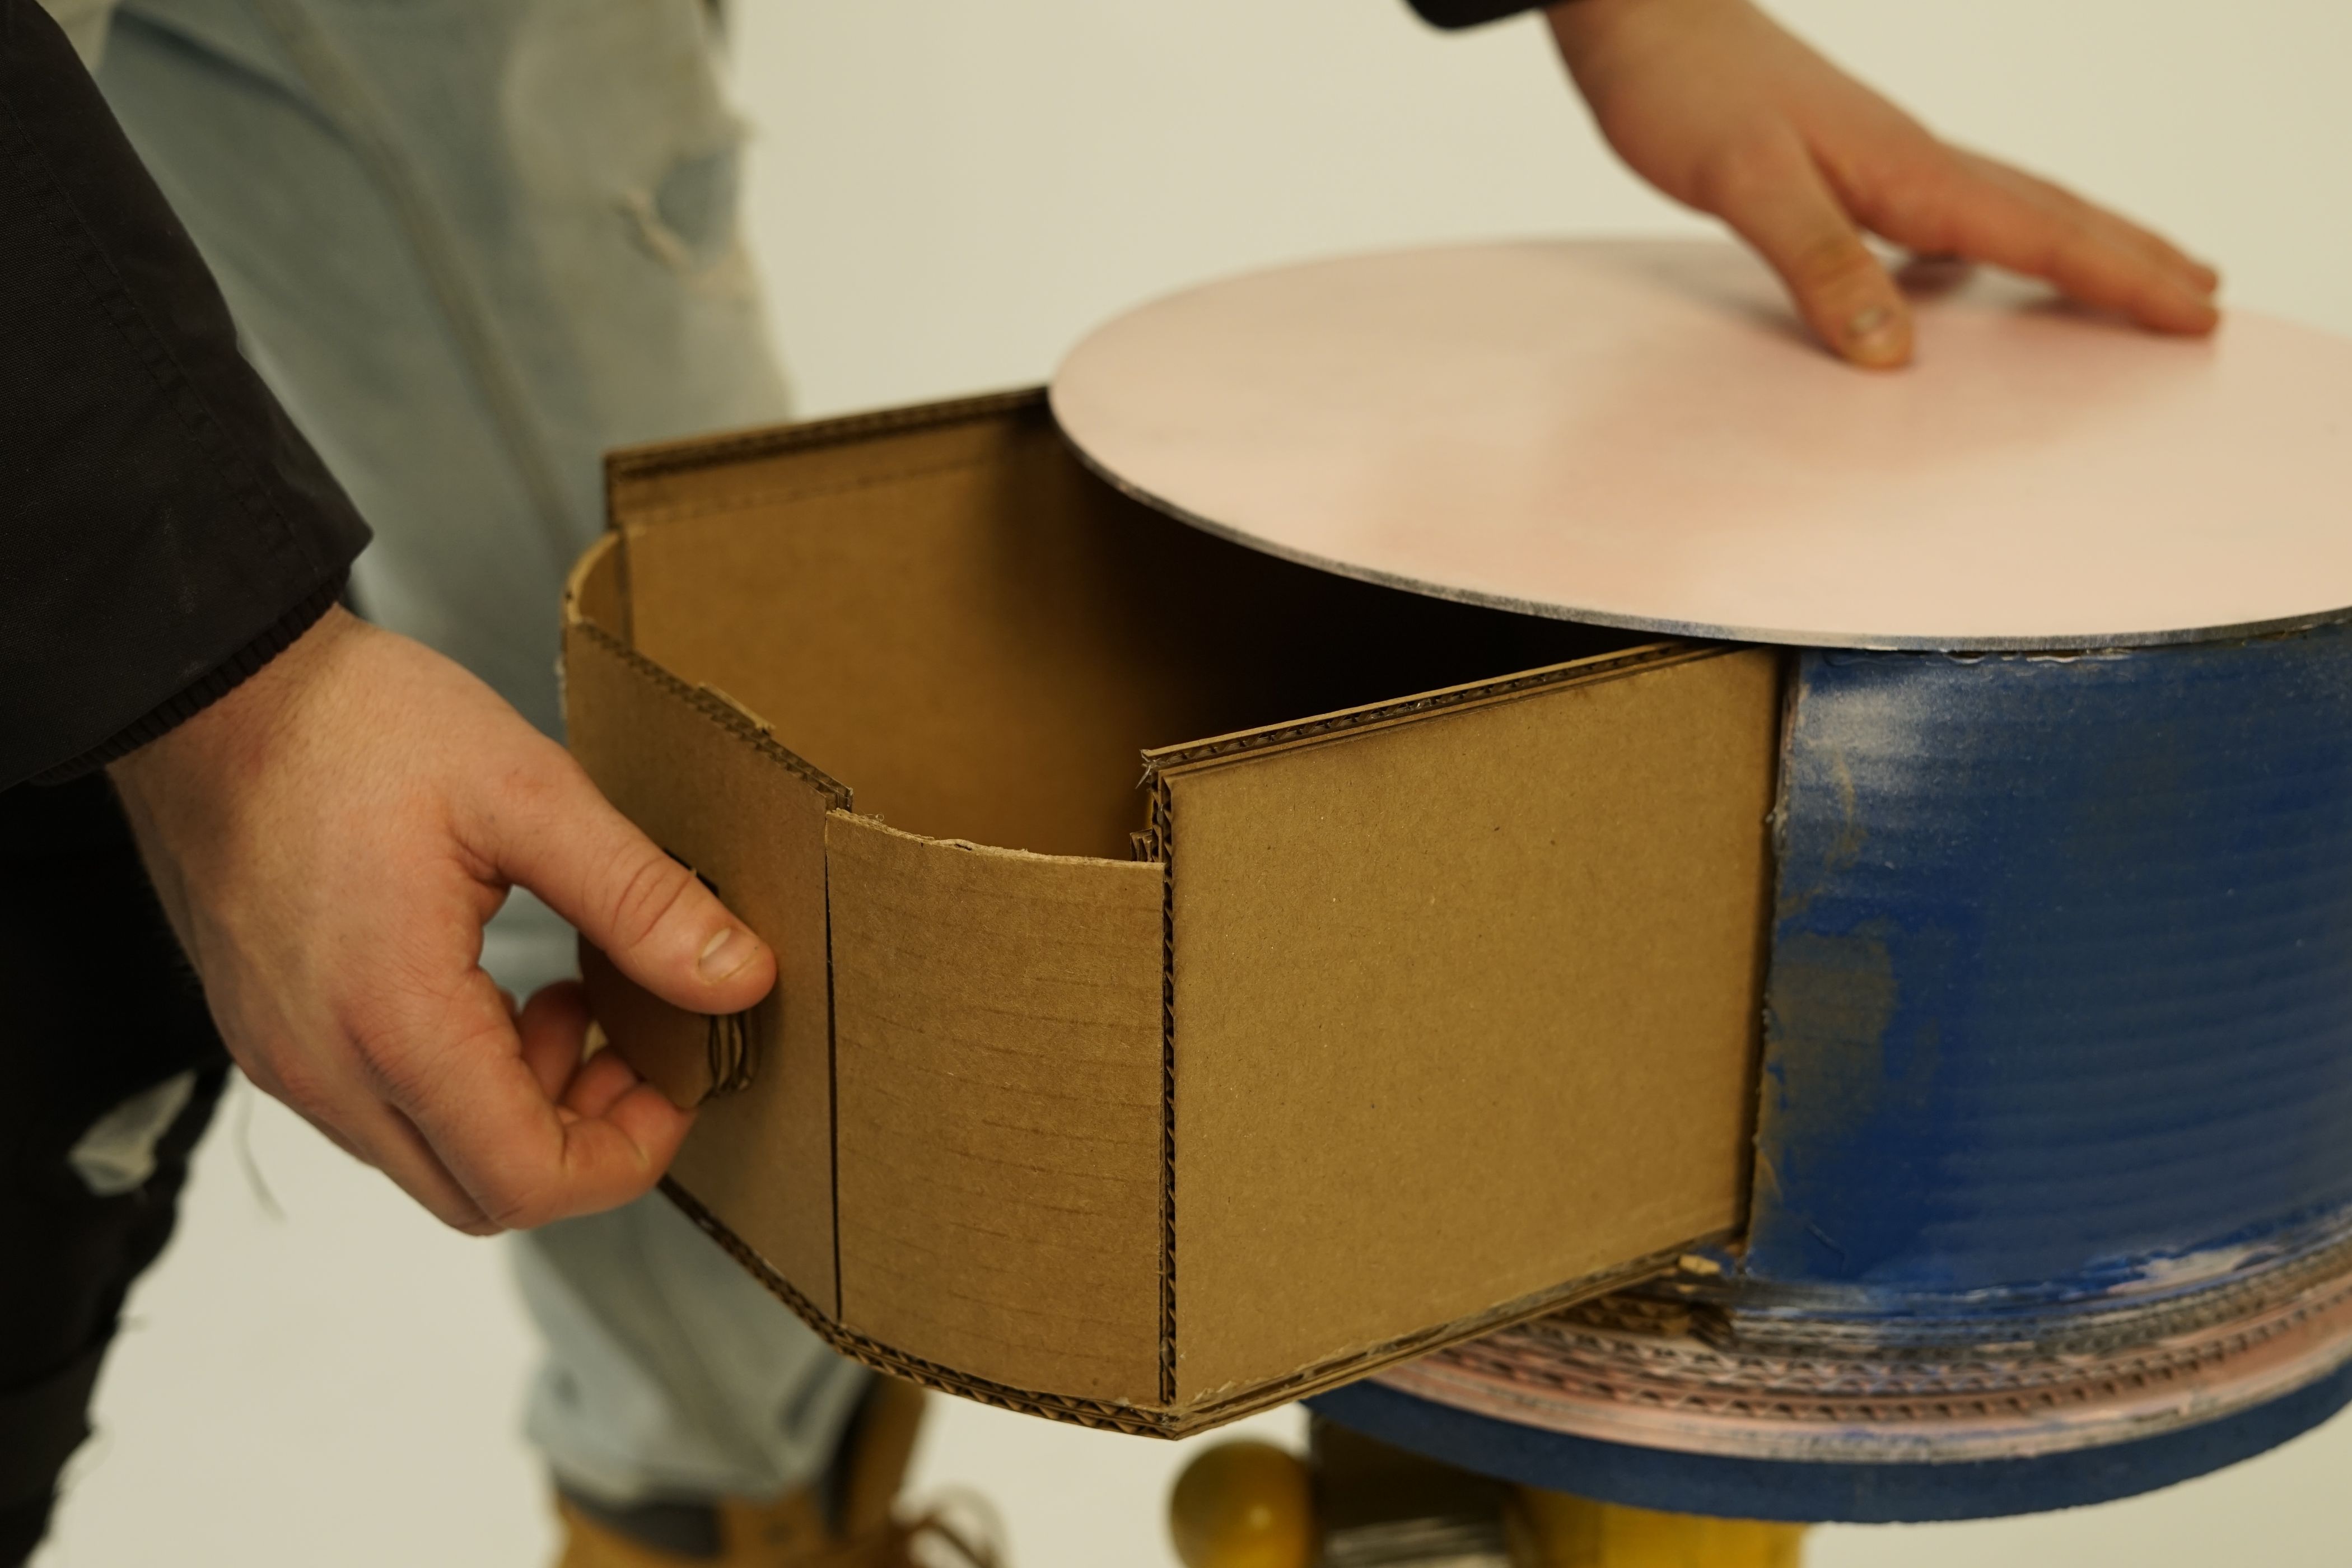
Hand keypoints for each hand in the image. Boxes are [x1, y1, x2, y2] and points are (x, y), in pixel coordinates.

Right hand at [109, 607, 776, 1233]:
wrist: (215, 686)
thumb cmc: (351, 726)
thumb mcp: (528, 794)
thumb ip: (640, 900)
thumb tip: (739, 977)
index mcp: (393, 1022)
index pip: (526, 1182)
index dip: (627, 1156)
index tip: (676, 1083)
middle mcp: (324, 1067)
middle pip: (481, 1192)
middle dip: (582, 1139)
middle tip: (635, 1045)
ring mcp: (287, 1057)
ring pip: (431, 1156)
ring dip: (523, 1109)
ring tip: (571, 1001)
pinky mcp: (272, 1033)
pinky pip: (382, 1109)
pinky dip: (462, 1081)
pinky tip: (499, 993)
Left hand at [1547, 0, 2220, 366]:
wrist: (1642, 18)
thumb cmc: (1684, 92)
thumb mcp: (1745, 184)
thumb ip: (1819, 262)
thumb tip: (1891, 354)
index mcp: (1905, 170)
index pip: (2039, 233)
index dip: (2120, 278)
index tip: (2191, 314)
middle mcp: (1911, 160)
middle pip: (2048, 214)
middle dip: (2130, 260)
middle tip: (2203, 301)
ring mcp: (1883, 158)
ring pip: (2005, 209)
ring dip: (2074, 248)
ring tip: (2132, 280)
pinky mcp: (1844, 163)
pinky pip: (1939, 218)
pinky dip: (1979, 249)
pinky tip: (1965, 281)